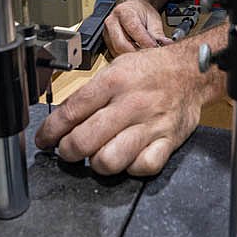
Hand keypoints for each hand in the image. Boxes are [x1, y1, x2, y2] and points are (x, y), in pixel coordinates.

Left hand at [35, 45, 201, 175]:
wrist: (191, 71)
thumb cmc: (151, 69)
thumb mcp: (116, 68)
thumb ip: (90, 93)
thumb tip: (62, 119)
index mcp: (113, 82)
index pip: (70, 112)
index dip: (50, 132)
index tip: (44, 140)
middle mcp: (130, 104)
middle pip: (84, 141)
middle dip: (67, 151)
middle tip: (67, 150)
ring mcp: (150, 125)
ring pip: (109, 160)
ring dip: (96, 163)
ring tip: (96, 156)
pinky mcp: (168, 141)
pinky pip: (142, 167)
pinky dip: (130, 168)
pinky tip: (126, 159)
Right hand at [103, 0, 171, 55]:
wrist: (132, 9)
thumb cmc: (141, 12)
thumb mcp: (153, 18)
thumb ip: (158, 33)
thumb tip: (166, 44)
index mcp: (123, 12)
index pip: (134, 29)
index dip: (145, 41)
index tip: (155, 48)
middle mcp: (112, 22)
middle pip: (122, 44)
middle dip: (137, 52)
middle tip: (150, 56)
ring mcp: (107, 34)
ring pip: (118, 51)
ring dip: (132, 56)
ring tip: (144, 56)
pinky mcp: (108, 43)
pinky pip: (116, 54)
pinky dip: (127, 57)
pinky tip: (137, 56)